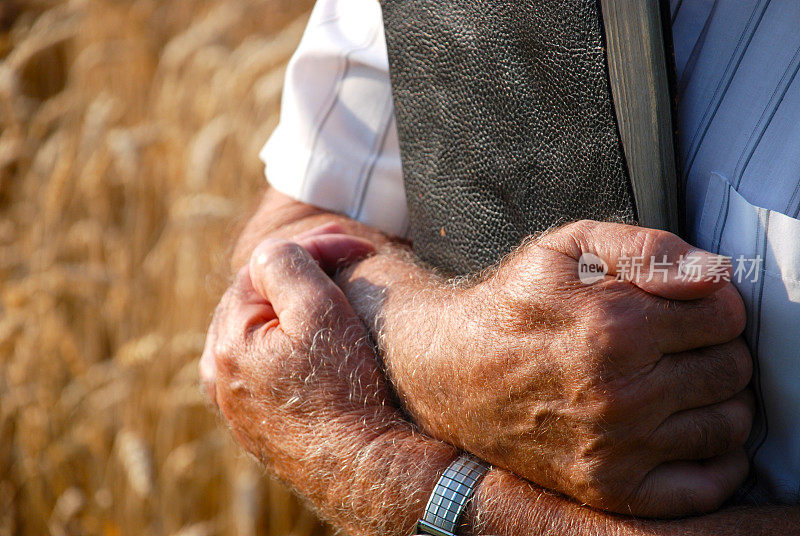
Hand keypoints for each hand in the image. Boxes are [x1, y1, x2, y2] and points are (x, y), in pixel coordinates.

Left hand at [200, 228, 454, 535]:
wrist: (363, 468)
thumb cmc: (345, 388)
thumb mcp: (319, 310)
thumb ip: (285, 264)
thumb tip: (270, 252)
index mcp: (227, 341)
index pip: (264, 269)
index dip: (314, 249)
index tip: (356, 246)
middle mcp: (219, 374)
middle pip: (258, 299)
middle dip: (302, 274)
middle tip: (349, 257)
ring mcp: (236, 404)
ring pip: (260, 331)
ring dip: (295, 306)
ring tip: (336, 293)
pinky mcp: (257, 424)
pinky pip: (267, 366)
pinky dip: (292, 343)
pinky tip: (321, 342)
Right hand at [375, 220, 752, 516]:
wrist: (452, 371)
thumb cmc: (514, 306)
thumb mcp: (567, 249)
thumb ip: (647, 249)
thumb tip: (719, 273)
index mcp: (613, 328)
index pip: (726, 317)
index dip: (713, 304)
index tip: (687, 307)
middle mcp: (619, 395)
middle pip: (731, 370)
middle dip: (715, 347)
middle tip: (678, 343)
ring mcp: (615, 449)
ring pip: (729, 424)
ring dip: (718, 398)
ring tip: (680, 381)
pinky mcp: (609, 488)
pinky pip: (706, 485)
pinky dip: (716, 458)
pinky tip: (688, 427)